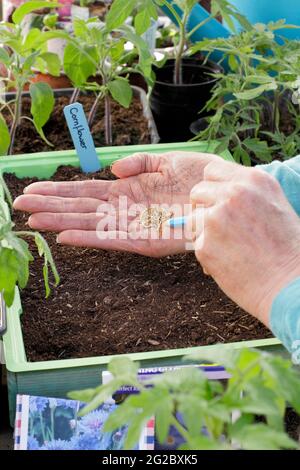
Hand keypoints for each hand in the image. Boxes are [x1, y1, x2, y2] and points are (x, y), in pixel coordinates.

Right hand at [13, 151, 218, 256]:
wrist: (228, 193)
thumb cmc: (201, 177)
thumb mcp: (167, 161)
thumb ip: (139, 163)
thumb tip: (112, 170)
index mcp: (128, 191)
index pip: (86, 191)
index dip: (59, 191)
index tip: (32, 189)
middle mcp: (126, 210)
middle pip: (81, 208)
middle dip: (51, 206)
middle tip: (19, 206)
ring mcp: (134, 226)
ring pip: (90, 224)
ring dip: (61, 221)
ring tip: (33, 220)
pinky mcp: (146, 242)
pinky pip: (112, 239)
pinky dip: (89, 238)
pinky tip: (65, 236)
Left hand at [190, 159, 299, 326]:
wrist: (289, 284)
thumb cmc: (286, 248)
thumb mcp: (274, 205)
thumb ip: (246, 193)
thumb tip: (218, 191)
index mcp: (253, 180)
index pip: (213, 171)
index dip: (213, 188)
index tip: (219, 202)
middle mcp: (233, 194)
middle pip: (198, 191)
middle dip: (204, 207)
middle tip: (221, 227)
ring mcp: (216, 218)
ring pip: (193, 218)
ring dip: (204, 231)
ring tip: (230, 246)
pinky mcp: (205, 244)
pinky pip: (197, 243)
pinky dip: (208, 253)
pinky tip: (230, 262)